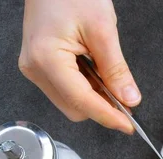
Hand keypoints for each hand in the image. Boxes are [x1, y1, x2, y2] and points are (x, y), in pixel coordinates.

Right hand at [18, 0, 139, 132]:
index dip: (108, 117)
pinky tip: (94, 72)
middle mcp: (34, 68)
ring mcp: (34, 68)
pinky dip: (84, 87)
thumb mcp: (102, 30)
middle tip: (125, 98)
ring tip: (106, 74)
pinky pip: (65, 89)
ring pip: (70, 102)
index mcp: (46, 58)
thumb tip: (128, 99)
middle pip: (74, 108)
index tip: (128, 126)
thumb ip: (116, 70)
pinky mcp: (38, 66)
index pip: (82, 102)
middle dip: (101, 107)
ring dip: (93, 97)